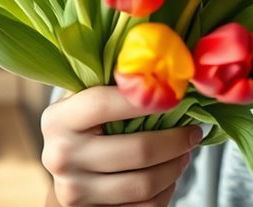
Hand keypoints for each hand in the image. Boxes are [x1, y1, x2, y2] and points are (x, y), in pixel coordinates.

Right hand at [41, 86, 202, 206]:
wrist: (66, 173)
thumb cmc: (85, 127)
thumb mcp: (86, 98)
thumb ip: (114, 81)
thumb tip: (163, 61)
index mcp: (58, 119)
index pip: (105, 103)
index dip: (147, 99)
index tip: (177, 95)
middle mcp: (60, 156)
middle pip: (137, 150)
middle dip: (176, 140)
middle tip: (194, 132)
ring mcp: (74, 191)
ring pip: (145, 183)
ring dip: (176, 167)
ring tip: (185, 153)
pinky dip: (166, 190)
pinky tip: (168, 175)